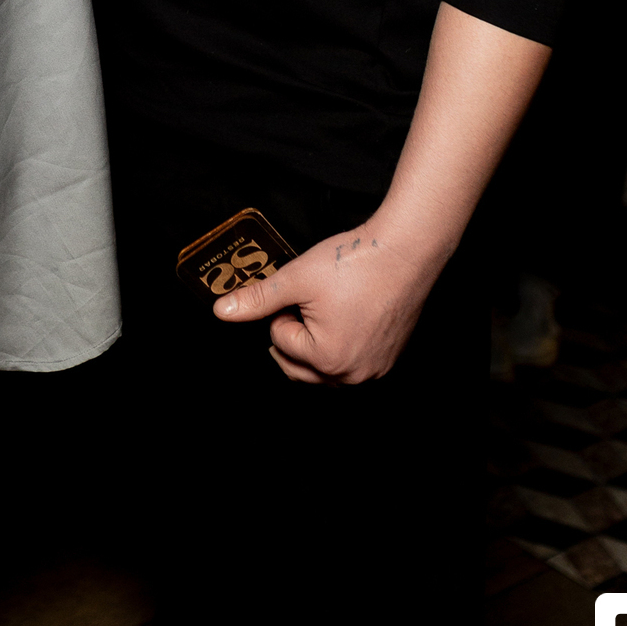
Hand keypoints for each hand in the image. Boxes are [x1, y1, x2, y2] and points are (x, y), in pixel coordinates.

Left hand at [212, 224, 439, 384]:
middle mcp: (353, 375)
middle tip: (307, 301)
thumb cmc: (354, 262)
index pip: (280, 342)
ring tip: (326, 308)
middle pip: (299, 366)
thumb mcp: (296, 278)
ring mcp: (374, 370)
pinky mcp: (389, 360)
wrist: (404, 250)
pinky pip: (352, 365)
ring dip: (316, 346)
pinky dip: (342, 347)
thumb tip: (222, 312)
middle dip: (295, 335)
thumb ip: (258, 299)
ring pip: (325, 370)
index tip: (303, 291)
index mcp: (326, 360)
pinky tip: (348, 316)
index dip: (284, 311)